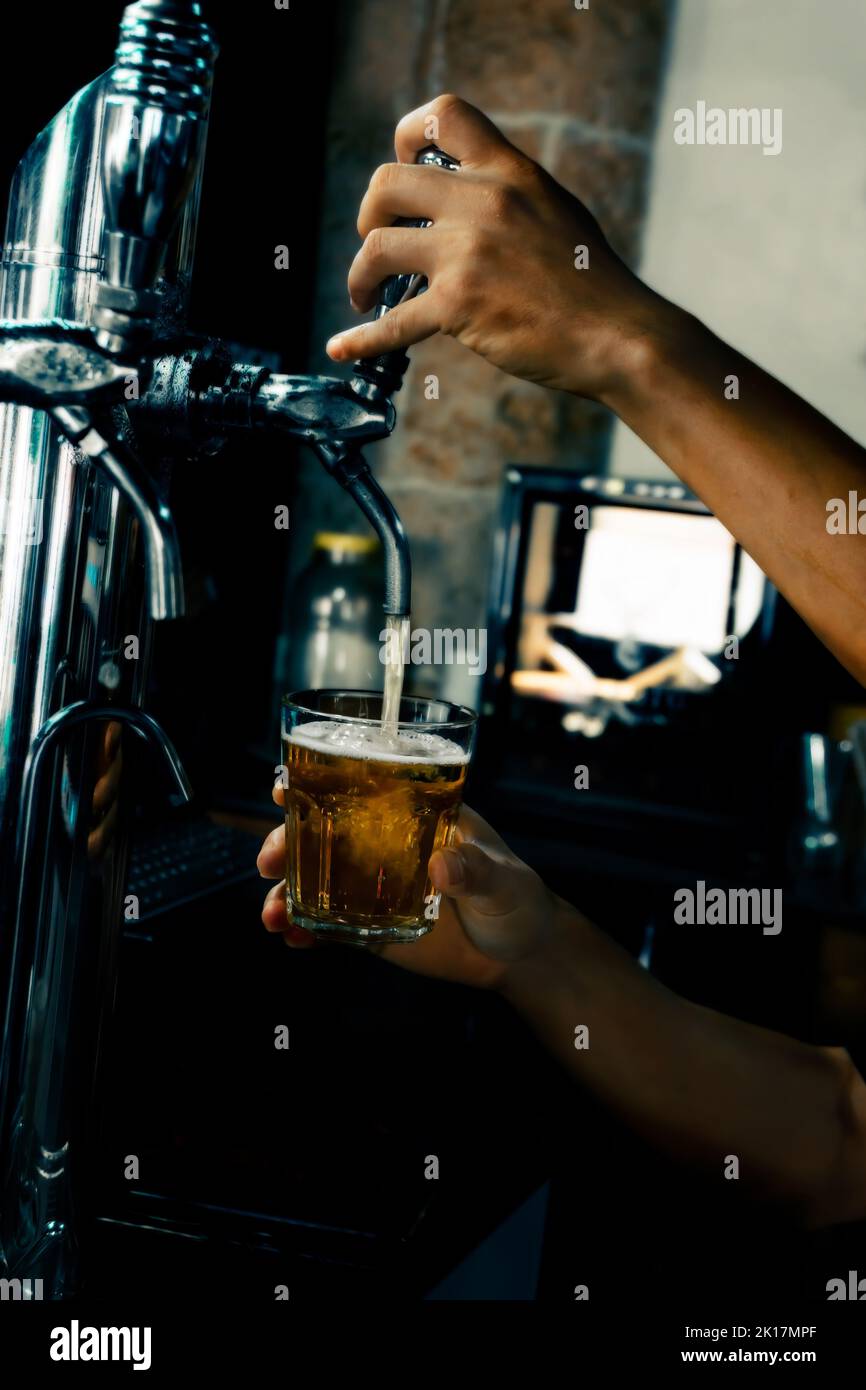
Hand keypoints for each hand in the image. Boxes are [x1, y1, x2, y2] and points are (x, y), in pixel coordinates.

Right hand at [258, 787, 558, 991]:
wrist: (521, 955)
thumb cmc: (519, 899)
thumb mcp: (504, 881)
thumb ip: (476, 872)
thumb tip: (441, 865)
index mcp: (417, 814)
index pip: (363, 788)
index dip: (319, 782)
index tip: (285, 789)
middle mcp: (387, 844)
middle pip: (324, 833)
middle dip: (287, 842)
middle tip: (269, 861)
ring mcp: (376, 886)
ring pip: (317, 880)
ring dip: (287, 891)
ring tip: (273, 915)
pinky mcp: (373, 926)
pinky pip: (330, 924)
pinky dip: (306, 930)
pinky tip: (292, 939)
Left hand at [325, 92, 664, 399]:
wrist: (617, 335)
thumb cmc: (593, 285)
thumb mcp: (556, 212)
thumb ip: (510, 200)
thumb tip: (468, 206)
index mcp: (509, 173)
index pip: (445, 117)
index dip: (407, 136)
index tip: (402, 166)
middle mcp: (483, 202)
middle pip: (387, 183)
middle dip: (370, 214)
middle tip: (378, 241)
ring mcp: (466, 253)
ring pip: (377, 249)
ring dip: (360, 274)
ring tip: (365, 295)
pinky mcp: (458, 305)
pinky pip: (392, 323)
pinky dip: (361, 339)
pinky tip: (343, 346)